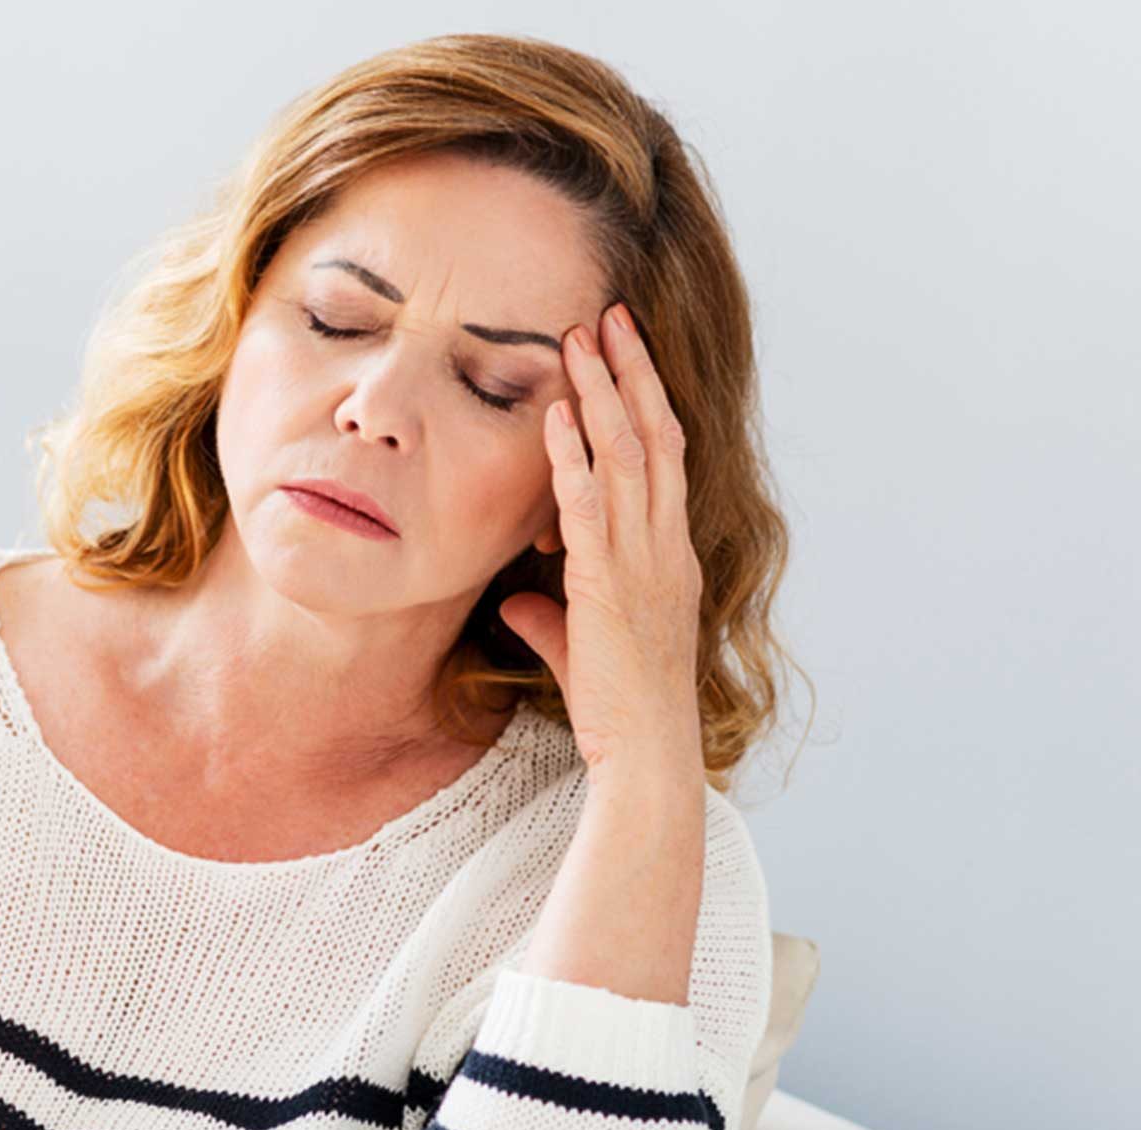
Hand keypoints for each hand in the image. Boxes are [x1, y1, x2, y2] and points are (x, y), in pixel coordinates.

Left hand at [497, 302, 704, 779]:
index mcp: (668, 555)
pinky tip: (558, 414)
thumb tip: (521, 599)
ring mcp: (644, 561)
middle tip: (610, 315)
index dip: (646, 401)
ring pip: (627, 456)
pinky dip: (574, 456)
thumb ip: (553, 616)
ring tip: (581, 337)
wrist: (645, 754)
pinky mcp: (609, 585)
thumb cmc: (619, 708)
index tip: (625, 353)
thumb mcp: (580, 649)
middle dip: (632, 373)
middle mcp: (665, 546)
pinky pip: (591, 506)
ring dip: (603, 393)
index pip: (663, 458)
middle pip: (654, 437)